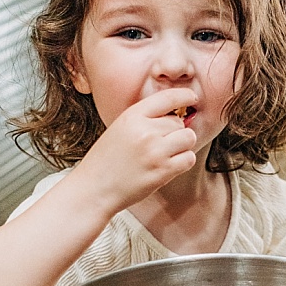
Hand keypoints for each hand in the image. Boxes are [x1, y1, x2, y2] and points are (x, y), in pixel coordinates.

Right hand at [72, 88, 199, 211]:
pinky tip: (168, 166)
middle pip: (179, 122)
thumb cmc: (106, 161)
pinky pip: (189, 158)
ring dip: (182, 146)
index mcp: (132, 116)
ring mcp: (155, 151)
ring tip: (165, 154)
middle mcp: (145, 131)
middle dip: (174, 132)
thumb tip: (178, 115)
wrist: (93, 189)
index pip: (168, 97)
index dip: (184, 96)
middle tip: (158, 145)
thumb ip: (144, 119)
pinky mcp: (162, 171)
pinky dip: (183, 162)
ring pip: (188, 138)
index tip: (191, 98)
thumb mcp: (119, 129)